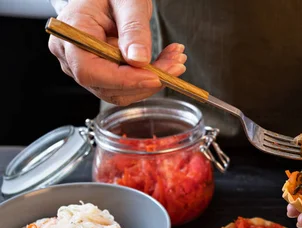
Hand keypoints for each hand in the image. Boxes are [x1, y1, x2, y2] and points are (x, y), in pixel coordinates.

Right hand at [48, 0, 186, 105]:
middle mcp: (72, 56)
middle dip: (146, 81)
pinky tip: (167, 62)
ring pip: (121, 91)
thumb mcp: (128, 2)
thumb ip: (133, 29)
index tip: (155, 77)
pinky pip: (126, 85)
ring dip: (152, 81)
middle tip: (176, 65)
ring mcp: (86, 67)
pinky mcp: (102, 73)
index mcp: (71, 34)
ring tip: (175, 61)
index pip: (90, 71)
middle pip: (108, 86)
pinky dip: (150, 77)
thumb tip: (138, 61)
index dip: (124, 80)